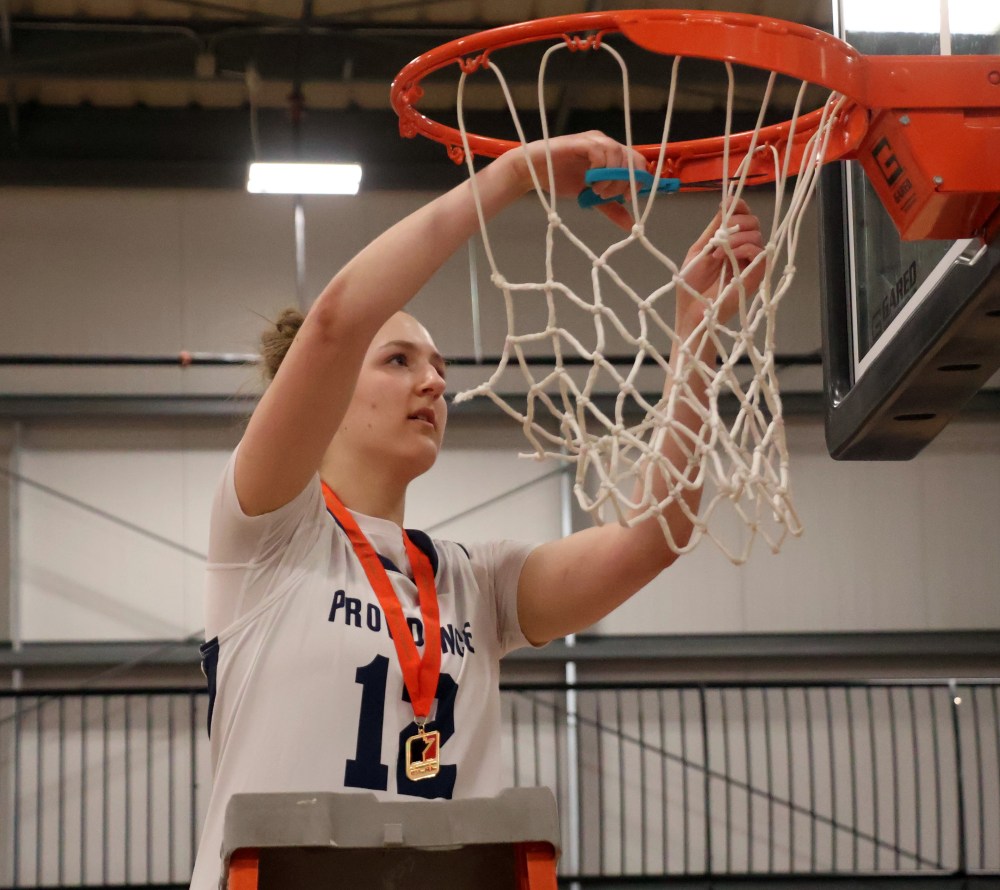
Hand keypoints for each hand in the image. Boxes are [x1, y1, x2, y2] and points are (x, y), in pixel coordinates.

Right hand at [499, 131, 646, 230]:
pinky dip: (600, 169)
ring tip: (596, 191)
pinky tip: (589, 182)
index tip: (626, 199)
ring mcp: (593, 141)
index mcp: (611, 154)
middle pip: (631, 158)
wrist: (532, 173)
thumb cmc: (560, 179)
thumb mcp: (591, 197)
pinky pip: (600, 151)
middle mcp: (605, 143)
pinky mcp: (581, 142)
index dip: (638, 181)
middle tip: (608, 196)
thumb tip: (630, 224)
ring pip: (618, 154)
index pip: (637, 161)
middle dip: (624, 182)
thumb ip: (610, 207)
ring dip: (611, 177)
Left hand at [676, 198, 764, 327]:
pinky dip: (744, 247)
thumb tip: (726, 203)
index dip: (738, 205)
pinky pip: (759, 250)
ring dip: (735, 238)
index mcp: (730, 241)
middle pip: (752, 220)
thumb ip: (714, 229)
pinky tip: (728, 255)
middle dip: (735, 223)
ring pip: (756, 233)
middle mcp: (744, 248)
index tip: (725, 206)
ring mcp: (752, 261)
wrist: (693, 310)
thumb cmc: (692, 284)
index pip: (743, 215)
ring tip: (717, 253)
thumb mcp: (700, 249)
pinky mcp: (757, 273)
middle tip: (718, 239)